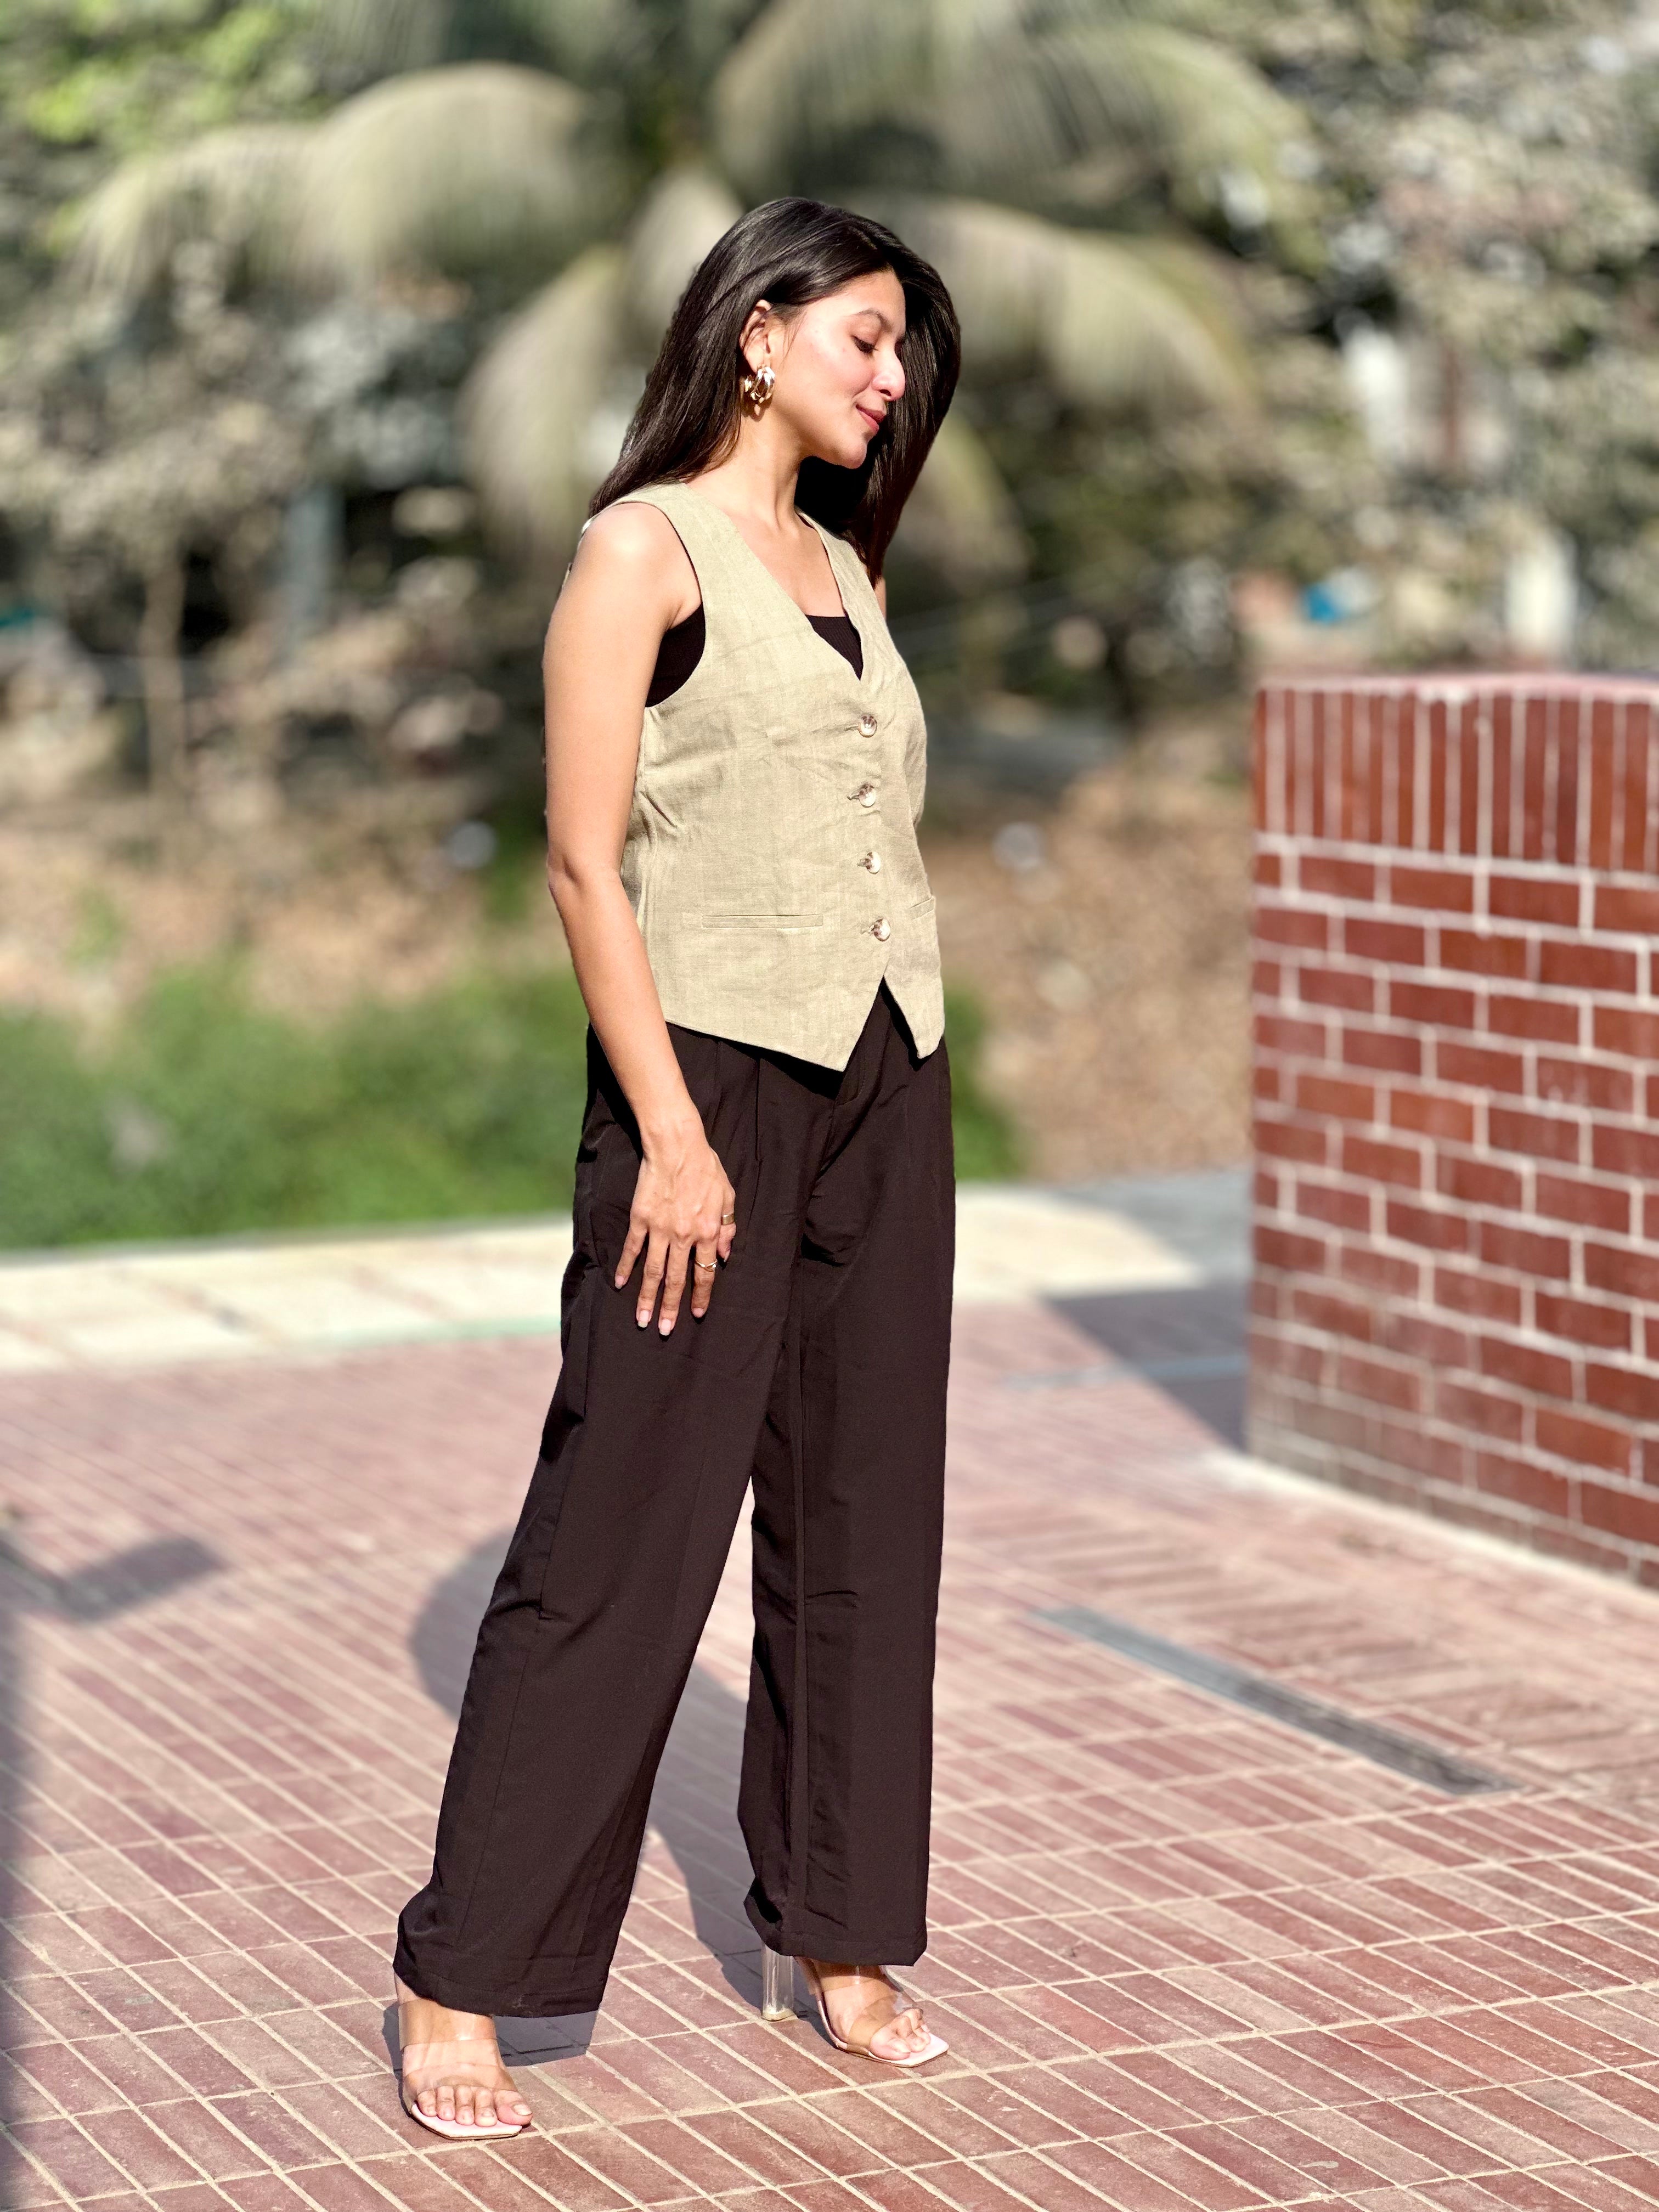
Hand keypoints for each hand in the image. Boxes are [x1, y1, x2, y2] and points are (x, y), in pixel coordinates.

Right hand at [614, 1131, 736, 1333]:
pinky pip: (633, 1249)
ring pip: (653, 1271)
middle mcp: (683, 1235)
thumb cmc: (705, 1167)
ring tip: (641, 1320)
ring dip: (647, 1298)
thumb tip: (726, 1254)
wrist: (676, 1145)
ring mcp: (659, 1228)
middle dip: (670, 1308)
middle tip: (663, 1329)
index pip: (705, 1272)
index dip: (701, 1296)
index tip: (696, 1314)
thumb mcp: (727, 1195)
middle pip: (677, 1279)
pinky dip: (626, 1268)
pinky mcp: (640, 1219)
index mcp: (708, 1231)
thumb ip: (728, 1226)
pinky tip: (621, 1284)